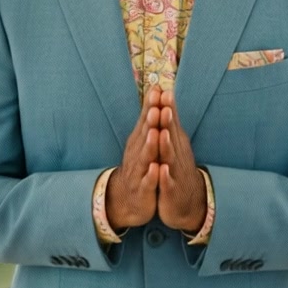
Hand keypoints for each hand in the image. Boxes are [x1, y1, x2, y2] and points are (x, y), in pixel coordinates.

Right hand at [105, 85, 162, 230]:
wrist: (129, 199)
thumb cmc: (141, 164)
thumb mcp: (144, 139)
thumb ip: (149, 116)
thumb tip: (155, 88)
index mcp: (140, 141)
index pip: (146, 120)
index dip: (151, 106)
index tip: (158, 90)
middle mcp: (137, 153)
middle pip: (145, 135)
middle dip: (150, 122)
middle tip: (156, 107)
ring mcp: (139, 171)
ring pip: (144, 157)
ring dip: (150, 146)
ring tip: (155, 134)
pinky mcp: (143, 189)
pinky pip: (147, 182)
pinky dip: (151, 176)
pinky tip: (156, 169)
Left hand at [157, 90, 206, 233]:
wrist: (186, 203)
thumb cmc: (176, 169)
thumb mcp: (174, 145)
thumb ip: (170, 124)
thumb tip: (167, 99)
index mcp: (175, 144)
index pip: (171, 123)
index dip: (168, 108)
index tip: (164, 90)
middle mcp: (177, 155)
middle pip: (172, 136)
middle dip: (168, 121)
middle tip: (165, 105)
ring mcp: (175, 172)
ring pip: (170, 157)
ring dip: (166, 146)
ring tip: (162, 133)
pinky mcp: (171, 190)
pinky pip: (168, 183)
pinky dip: (165, 176)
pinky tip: (162, 170)